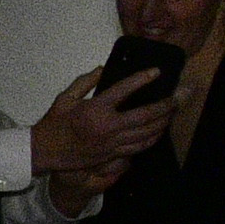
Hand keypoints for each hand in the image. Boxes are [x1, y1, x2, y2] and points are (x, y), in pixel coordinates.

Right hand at [36, 72, 168, 188]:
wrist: (44, 152)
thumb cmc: (52, 125)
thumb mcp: (64, 98)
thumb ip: (84, 82)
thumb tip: (103, 69)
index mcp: (94, 110)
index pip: (123, 90)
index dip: (142, 79)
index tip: (156, 72)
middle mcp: (106, 127)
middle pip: (145, 115)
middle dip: (167, 104)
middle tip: (181, 95)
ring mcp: (111, 143)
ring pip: (147, 132)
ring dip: (164, 121)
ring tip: (175, 110)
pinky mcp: (112, 154)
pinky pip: (139, 147)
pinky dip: (153, 138)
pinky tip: (160, 130)